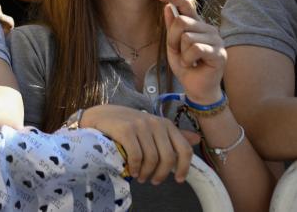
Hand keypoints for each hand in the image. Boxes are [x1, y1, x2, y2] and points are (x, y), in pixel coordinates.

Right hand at [81, 104, 196, 183]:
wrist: (100, 117)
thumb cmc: (127, 125)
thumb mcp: (152, 128)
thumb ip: (173, 135)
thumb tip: (197, 139)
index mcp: (166, 124)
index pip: (184, 149)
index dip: (184, 167)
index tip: (178, 179)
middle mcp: (155, 123)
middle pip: (168, 157)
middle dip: (162, 174)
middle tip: (153, 181)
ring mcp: (140, 125)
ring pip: (152, 159)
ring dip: (146, 173)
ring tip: (141, 177)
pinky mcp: (126, 130)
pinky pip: (137, 156)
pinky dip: (135, 168)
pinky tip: (132, 171)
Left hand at [159, 0, 225, 104]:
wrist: (197, 88)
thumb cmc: (186, 66)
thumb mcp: (173, 45)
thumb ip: (171, 27)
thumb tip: (167, 7)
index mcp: (197, 24)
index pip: (186, 5)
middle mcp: (208, 29)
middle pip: (181, 21)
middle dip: (172, 38)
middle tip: (177, 51)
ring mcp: (216, 40)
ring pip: (187, 36)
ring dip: (181, 51)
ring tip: (188, 60)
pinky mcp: (219, 53)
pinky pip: (196, 48)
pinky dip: (188, 59)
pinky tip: (193, 65)